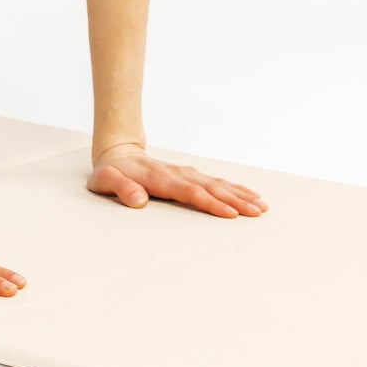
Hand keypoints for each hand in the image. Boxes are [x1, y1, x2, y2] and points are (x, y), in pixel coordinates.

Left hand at [88, 142, 266, 217]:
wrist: (117, 153)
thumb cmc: (110, 172)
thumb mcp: (105, 180)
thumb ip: (121, 189)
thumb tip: (139, 200)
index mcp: (159, 179)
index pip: (190, 192)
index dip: (210, 203)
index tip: (231, 213)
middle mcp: (177, 174)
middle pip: (210, 188)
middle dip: (235, 200)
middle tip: (257, 212)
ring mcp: (185, 173)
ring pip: (217, 184)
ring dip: (239, 194)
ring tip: (261, 205)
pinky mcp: (190, 175)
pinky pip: (215, 181)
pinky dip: (234, 188)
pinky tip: (249, 194)